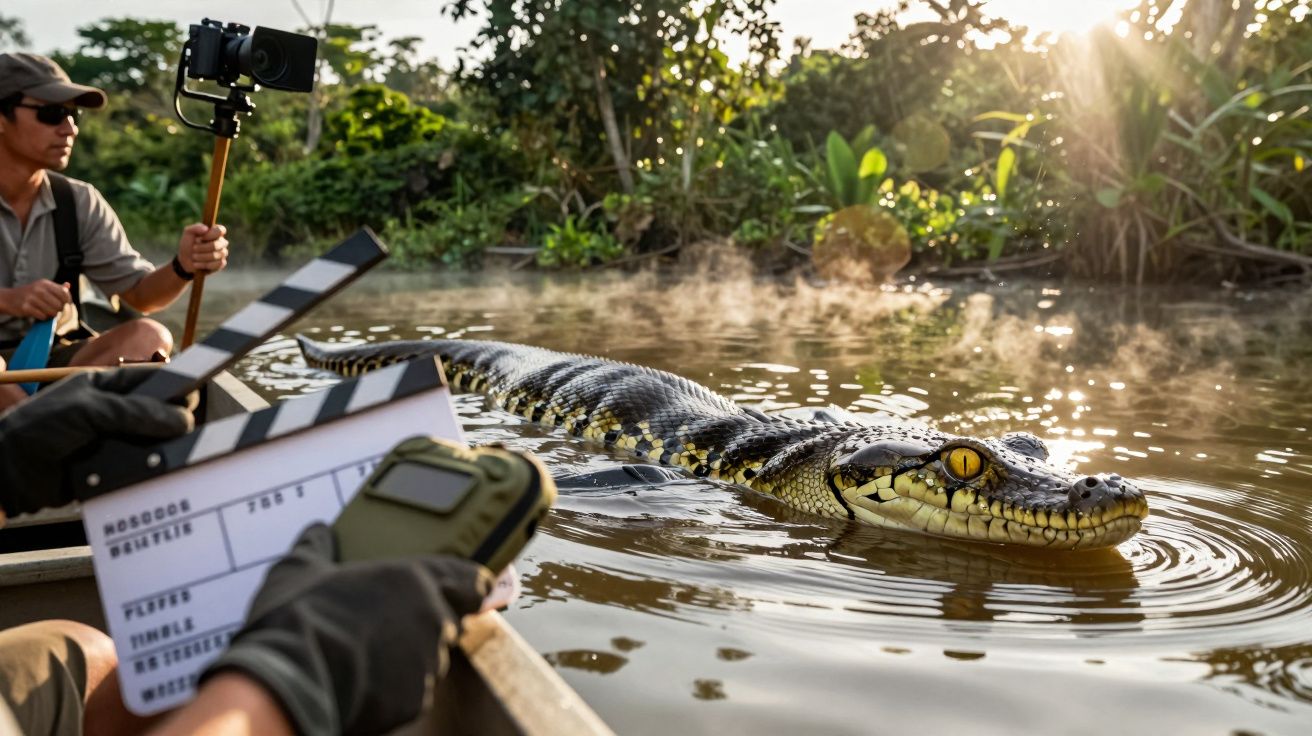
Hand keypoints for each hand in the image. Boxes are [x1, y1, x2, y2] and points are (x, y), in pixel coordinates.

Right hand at [0, 280, 70, 319]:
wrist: (9, 298)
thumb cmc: (29, 294)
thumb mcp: (42, 287)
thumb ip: (56, 288)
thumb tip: (68, 286)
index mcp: (45, 283)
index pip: (64, 293)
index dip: (67, 301)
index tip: (66, 305)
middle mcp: (38, 289)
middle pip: (59, 304)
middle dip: (60, 310)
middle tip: (56, 311)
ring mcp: (31, 298)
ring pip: (52, 311)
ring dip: (52, 315)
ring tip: (48, 313)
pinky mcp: (26, 307)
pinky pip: (42, 316)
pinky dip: (43, 317)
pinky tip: (40, 314)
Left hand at [0, 367, 193, 517]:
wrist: (7, 475)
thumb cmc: (37, 431)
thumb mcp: (87, 411)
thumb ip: (134, 412)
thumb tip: (181, 419)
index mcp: (107, 386)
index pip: (155, 380)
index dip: (178, 388)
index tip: (196, 402)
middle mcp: (114, 412)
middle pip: (160, 414)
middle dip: (172, 424)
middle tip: (183, 434)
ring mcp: (113, 440)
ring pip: (155, 443)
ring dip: (162, 451)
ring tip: (169, 457)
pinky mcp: (112, 469)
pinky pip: (142, 469)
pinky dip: (149, 473)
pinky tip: (154, 475)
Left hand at [177, 223, 228, 274]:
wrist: (185, 261)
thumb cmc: (188, 245)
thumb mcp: (188, 234)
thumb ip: (195, 228)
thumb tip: (206, 228)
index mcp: (215, 232)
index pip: (221, 230)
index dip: (211, 234)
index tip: (200, 238)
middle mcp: (221, 242)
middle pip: (217, 245)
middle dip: (202, 248)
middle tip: (194, 248)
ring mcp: (222, 253)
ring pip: (216, 255)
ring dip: (201, 257)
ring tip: (194, 257)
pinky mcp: (221, 263)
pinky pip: (217, 264)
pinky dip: (204, 265)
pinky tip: (197, 264)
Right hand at [202, 524, 491, 735]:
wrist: (293, 678)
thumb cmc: (300, 618)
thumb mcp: (301, 569)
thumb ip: (317, 546)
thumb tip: (317, 531)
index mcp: (414, 578)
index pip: (472, 580)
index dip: (470, 586)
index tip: (469, 590)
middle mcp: (432, 617)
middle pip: (450, 621)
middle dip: (428, 625)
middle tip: (392, 628)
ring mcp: (429, 660)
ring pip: (432, 659)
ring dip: (411, 658)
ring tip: (369, 657)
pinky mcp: (418, 699)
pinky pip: (414, 692)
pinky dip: (397, 690)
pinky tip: (366, 684)